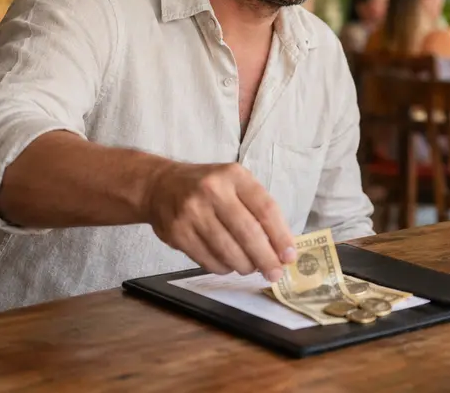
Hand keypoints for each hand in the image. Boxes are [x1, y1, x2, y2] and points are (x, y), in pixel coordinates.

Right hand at [144, 161, 296, 279]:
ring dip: (245, 266)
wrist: (160, 186)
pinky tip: (229, 264)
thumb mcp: (234, 183)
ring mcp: (192, 212)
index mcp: (234, 176)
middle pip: (248, 233)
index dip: (281, 236)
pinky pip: (208, 260)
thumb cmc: (208, 187)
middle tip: (275, 273)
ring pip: (228, 251)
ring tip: (251, 267)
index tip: (289, 256)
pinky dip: (224, 268)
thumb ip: (257, 209)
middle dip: (266, 259)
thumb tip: (281, 248)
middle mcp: (212, 191)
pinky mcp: (178, 233)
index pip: (265, 209)